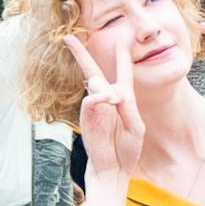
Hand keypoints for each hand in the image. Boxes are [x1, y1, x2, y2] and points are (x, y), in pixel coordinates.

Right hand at [67, 32, 144, 183]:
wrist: (114, 168)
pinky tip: (108, 100)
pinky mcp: (88, 117)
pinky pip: (91, 100)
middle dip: (81, 54)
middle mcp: (106, 99)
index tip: (119, 40)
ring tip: (116, 101)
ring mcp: (95, 107)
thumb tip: (110, 89)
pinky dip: (99, 97)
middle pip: (92, 70)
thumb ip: (126, 106)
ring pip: (94, 84)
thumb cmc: (126, 148)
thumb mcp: (135, 126)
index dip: (121, 57)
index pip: (122, 72)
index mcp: (123, 99)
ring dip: (104, 86)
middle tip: (68, 37)